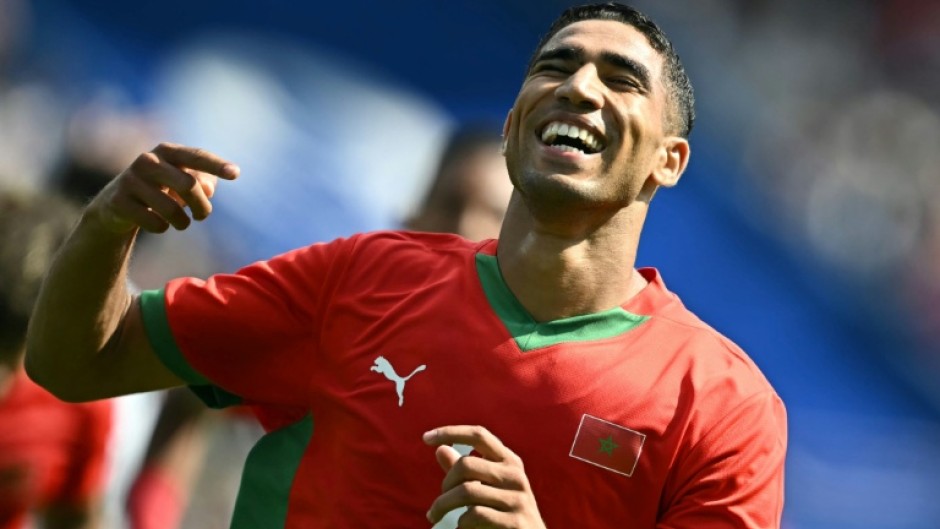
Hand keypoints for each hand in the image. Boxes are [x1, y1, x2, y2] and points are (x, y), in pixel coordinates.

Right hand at [89, 142, 238, 233]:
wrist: (117, 204)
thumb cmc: (162, 189)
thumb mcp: (183, 181)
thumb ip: (203, 180)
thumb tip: (208, 188)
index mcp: (167, 151)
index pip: (196, 156)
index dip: (216, 165)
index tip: (236, 174)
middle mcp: (147, 161)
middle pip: (188, 185)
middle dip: (202, 206)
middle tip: (203, 216)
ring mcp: (130, 180)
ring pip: (171, 209)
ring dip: (183, 222)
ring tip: (182, 223)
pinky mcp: (119, 201)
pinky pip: (155, 223)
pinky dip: (162, 228)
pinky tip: (158, 224)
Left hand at [423, 425, 546, 528]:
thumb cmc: (504, 513)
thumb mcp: (487, 488)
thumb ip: (465, 471)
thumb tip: (440, 449)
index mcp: (509, 461)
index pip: (479, 435)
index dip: (451, 432)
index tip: (426, 437)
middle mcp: (515, 475)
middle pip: (467, 464)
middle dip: (445, 483)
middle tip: (438, 502)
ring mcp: (517, 499)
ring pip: (467, 491)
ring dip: (443, 505)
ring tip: (435, 516)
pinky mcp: (515, 522)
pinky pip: (476, 515)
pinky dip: (460, 523)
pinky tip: (459, 528)